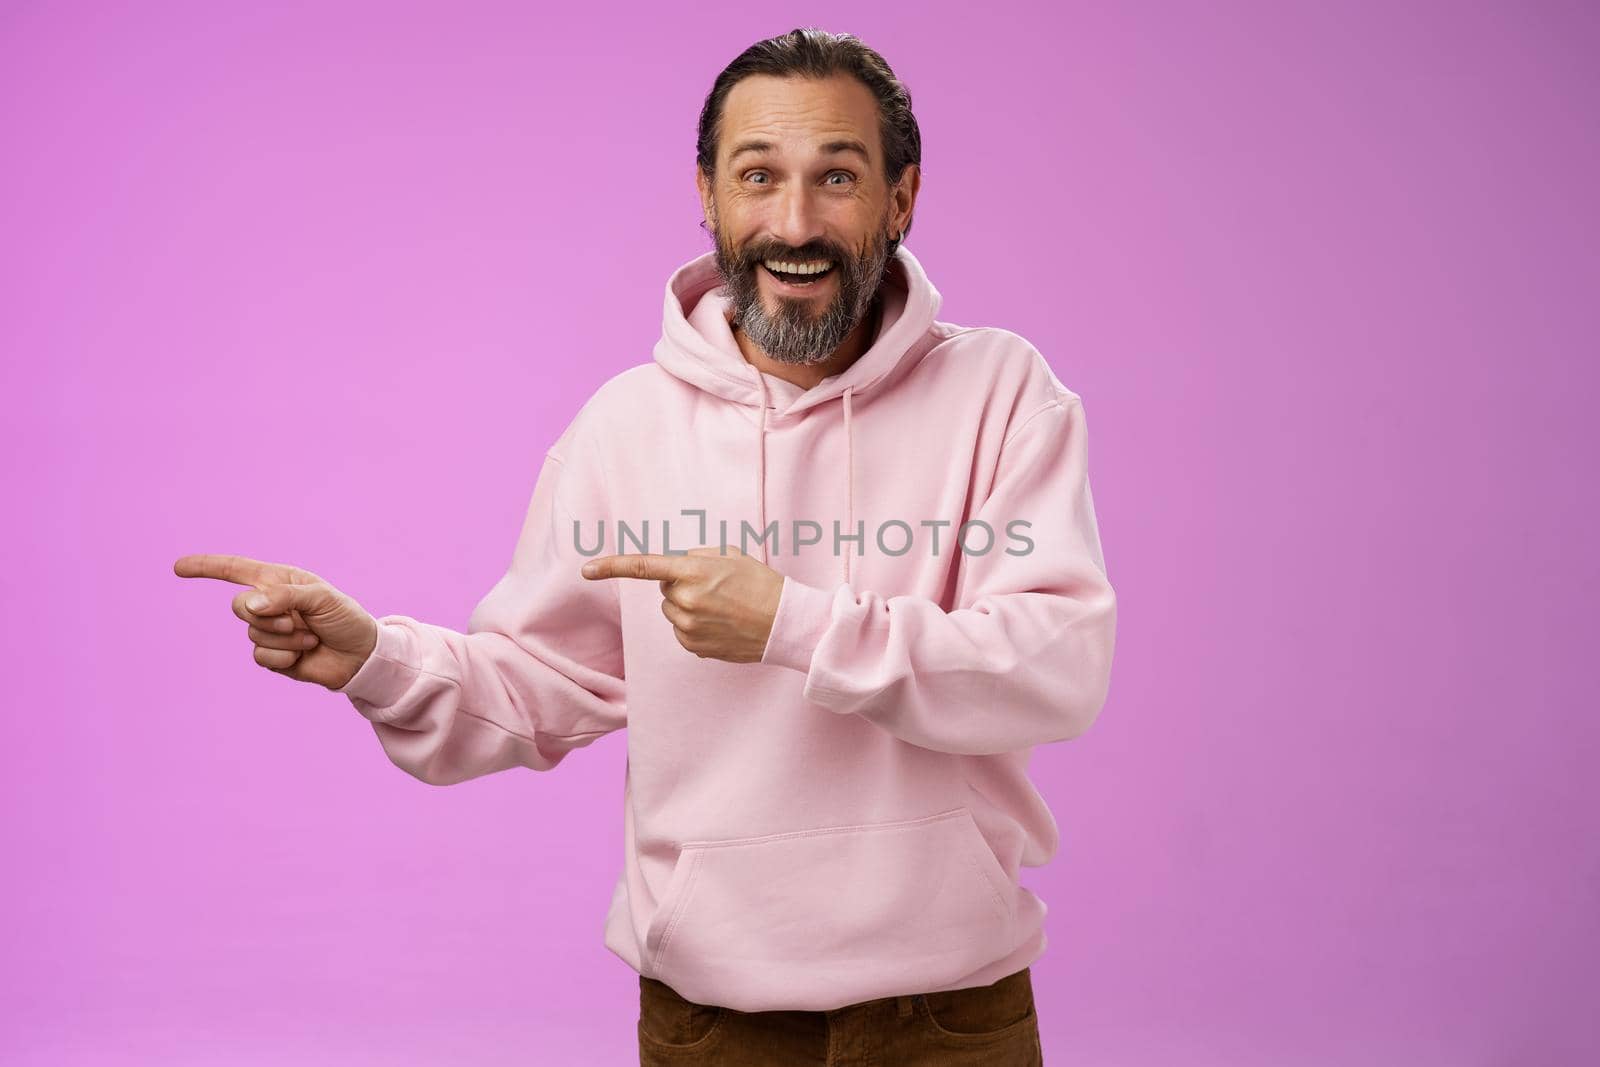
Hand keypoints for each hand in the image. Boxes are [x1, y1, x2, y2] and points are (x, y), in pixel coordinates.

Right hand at [173, 553, 378, 689]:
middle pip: (239, 607)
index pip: (235, 570)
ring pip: (252, 634)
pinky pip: (261, 656)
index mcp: (279, 581)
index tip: (178, 567)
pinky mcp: (273, 656)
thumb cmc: (346, 619)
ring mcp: (269, 631)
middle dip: (267, 616)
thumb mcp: (321, 598)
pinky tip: (303, 654)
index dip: (206, 567)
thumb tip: (249, 604)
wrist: (361, 656)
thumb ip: (284, 596)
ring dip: (285, 638)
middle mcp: (270, 603)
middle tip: (296, 620)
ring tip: (310, 637)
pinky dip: (285, 656)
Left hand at [580, 545, 783, 662]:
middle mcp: (685, 601)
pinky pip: (682, 632)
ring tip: (723, 608)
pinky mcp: (694, 647)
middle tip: (715, 588)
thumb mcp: (730, 555)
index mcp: (692, 572)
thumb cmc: (760, 583)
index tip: (587, 569)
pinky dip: (696, 627)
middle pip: (665, 590)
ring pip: (673, 612)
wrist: (783, 622)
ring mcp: (688, 627)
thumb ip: (696, 557)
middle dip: (682, 586)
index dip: (611, 566)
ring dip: (689, 607)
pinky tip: (721, 624)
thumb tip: (677, 568)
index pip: (643, 567)